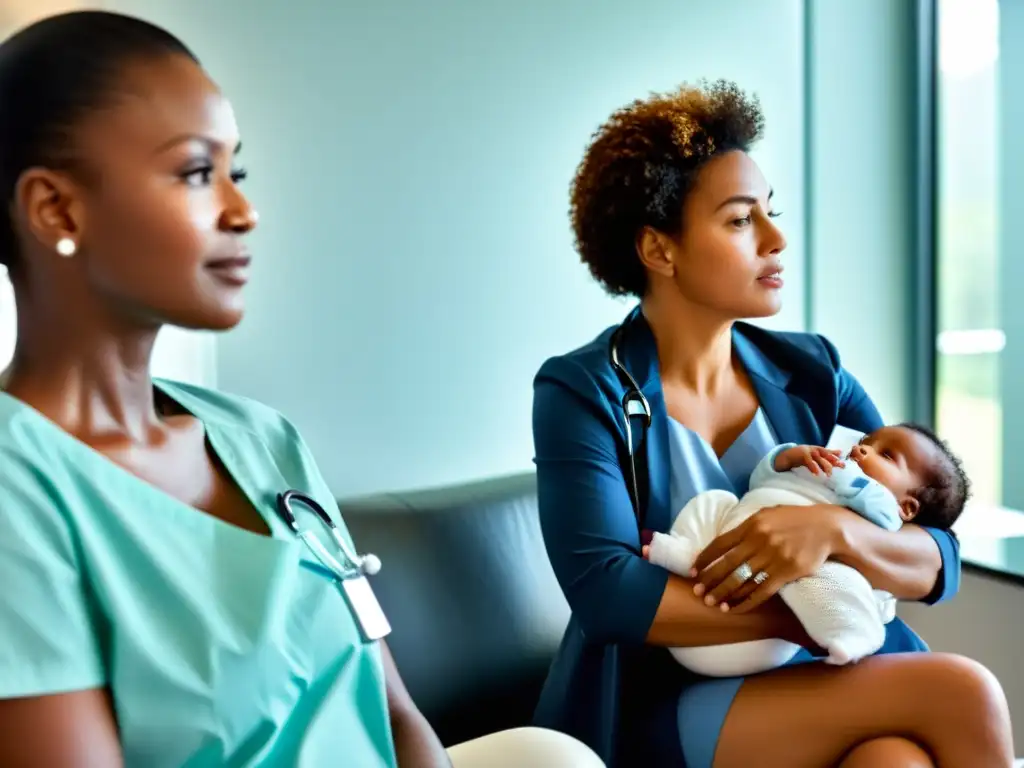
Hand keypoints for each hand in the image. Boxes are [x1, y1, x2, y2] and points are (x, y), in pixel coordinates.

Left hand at [689, 505, 843, 612]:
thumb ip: (747, 526)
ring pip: (742, 580)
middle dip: (709, 580)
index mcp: (752, 524)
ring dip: (724, 593)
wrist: (827, 527)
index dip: (704, 559)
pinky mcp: (786, 572)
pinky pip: (761, 591)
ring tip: (712, 603)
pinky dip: (746, 602)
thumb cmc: (794, 519)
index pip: (720, 544)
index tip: (692, 571)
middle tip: (696, 592)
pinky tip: (734, 609)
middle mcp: (760, 540)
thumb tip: (725, 540)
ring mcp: (773, 557)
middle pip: (727, 565)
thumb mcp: (768, 514)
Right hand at [775, 445, 843, 474]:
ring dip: (824, 465)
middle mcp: (814, 449)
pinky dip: (813, 467)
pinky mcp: (801, 455)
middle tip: (840, 467)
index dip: (836, 458)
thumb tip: (840, 452)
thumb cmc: (802, 456)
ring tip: (829, 475)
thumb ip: (827, 454)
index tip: (843, 464)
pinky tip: (816, 473)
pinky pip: (808, 461)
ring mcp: (807, 451)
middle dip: (833, 460)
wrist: (786, 455)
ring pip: (818, 458)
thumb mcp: (815, 454)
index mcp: (818, 449)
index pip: (829, 453)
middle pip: (825, 454)